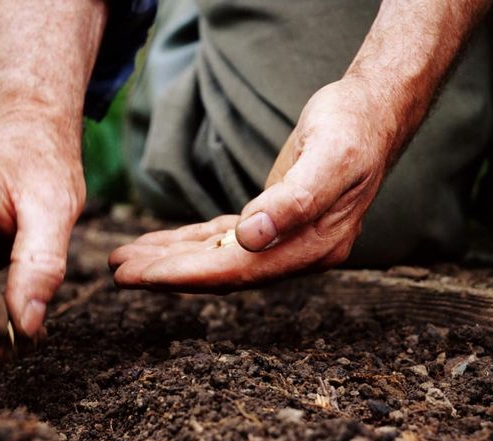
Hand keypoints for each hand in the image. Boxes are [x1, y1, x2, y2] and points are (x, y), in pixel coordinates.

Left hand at [109, 77, 396, 291]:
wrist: (375, 112)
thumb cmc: (352, 129)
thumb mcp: (329, 158)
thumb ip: (294, 201)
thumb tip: (251, 238)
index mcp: (312, 247)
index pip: (237, 270)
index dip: (185, 275)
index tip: (141, 276)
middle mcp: (298, 253)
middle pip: (221, 272)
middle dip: (168, 273)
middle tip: (118, 271)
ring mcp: (287, 241)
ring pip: (217, 258)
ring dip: (172, 259)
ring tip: (126, 259)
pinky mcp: (274, 222)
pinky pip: (224, 240)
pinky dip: (191, 242)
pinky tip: (162, 243)